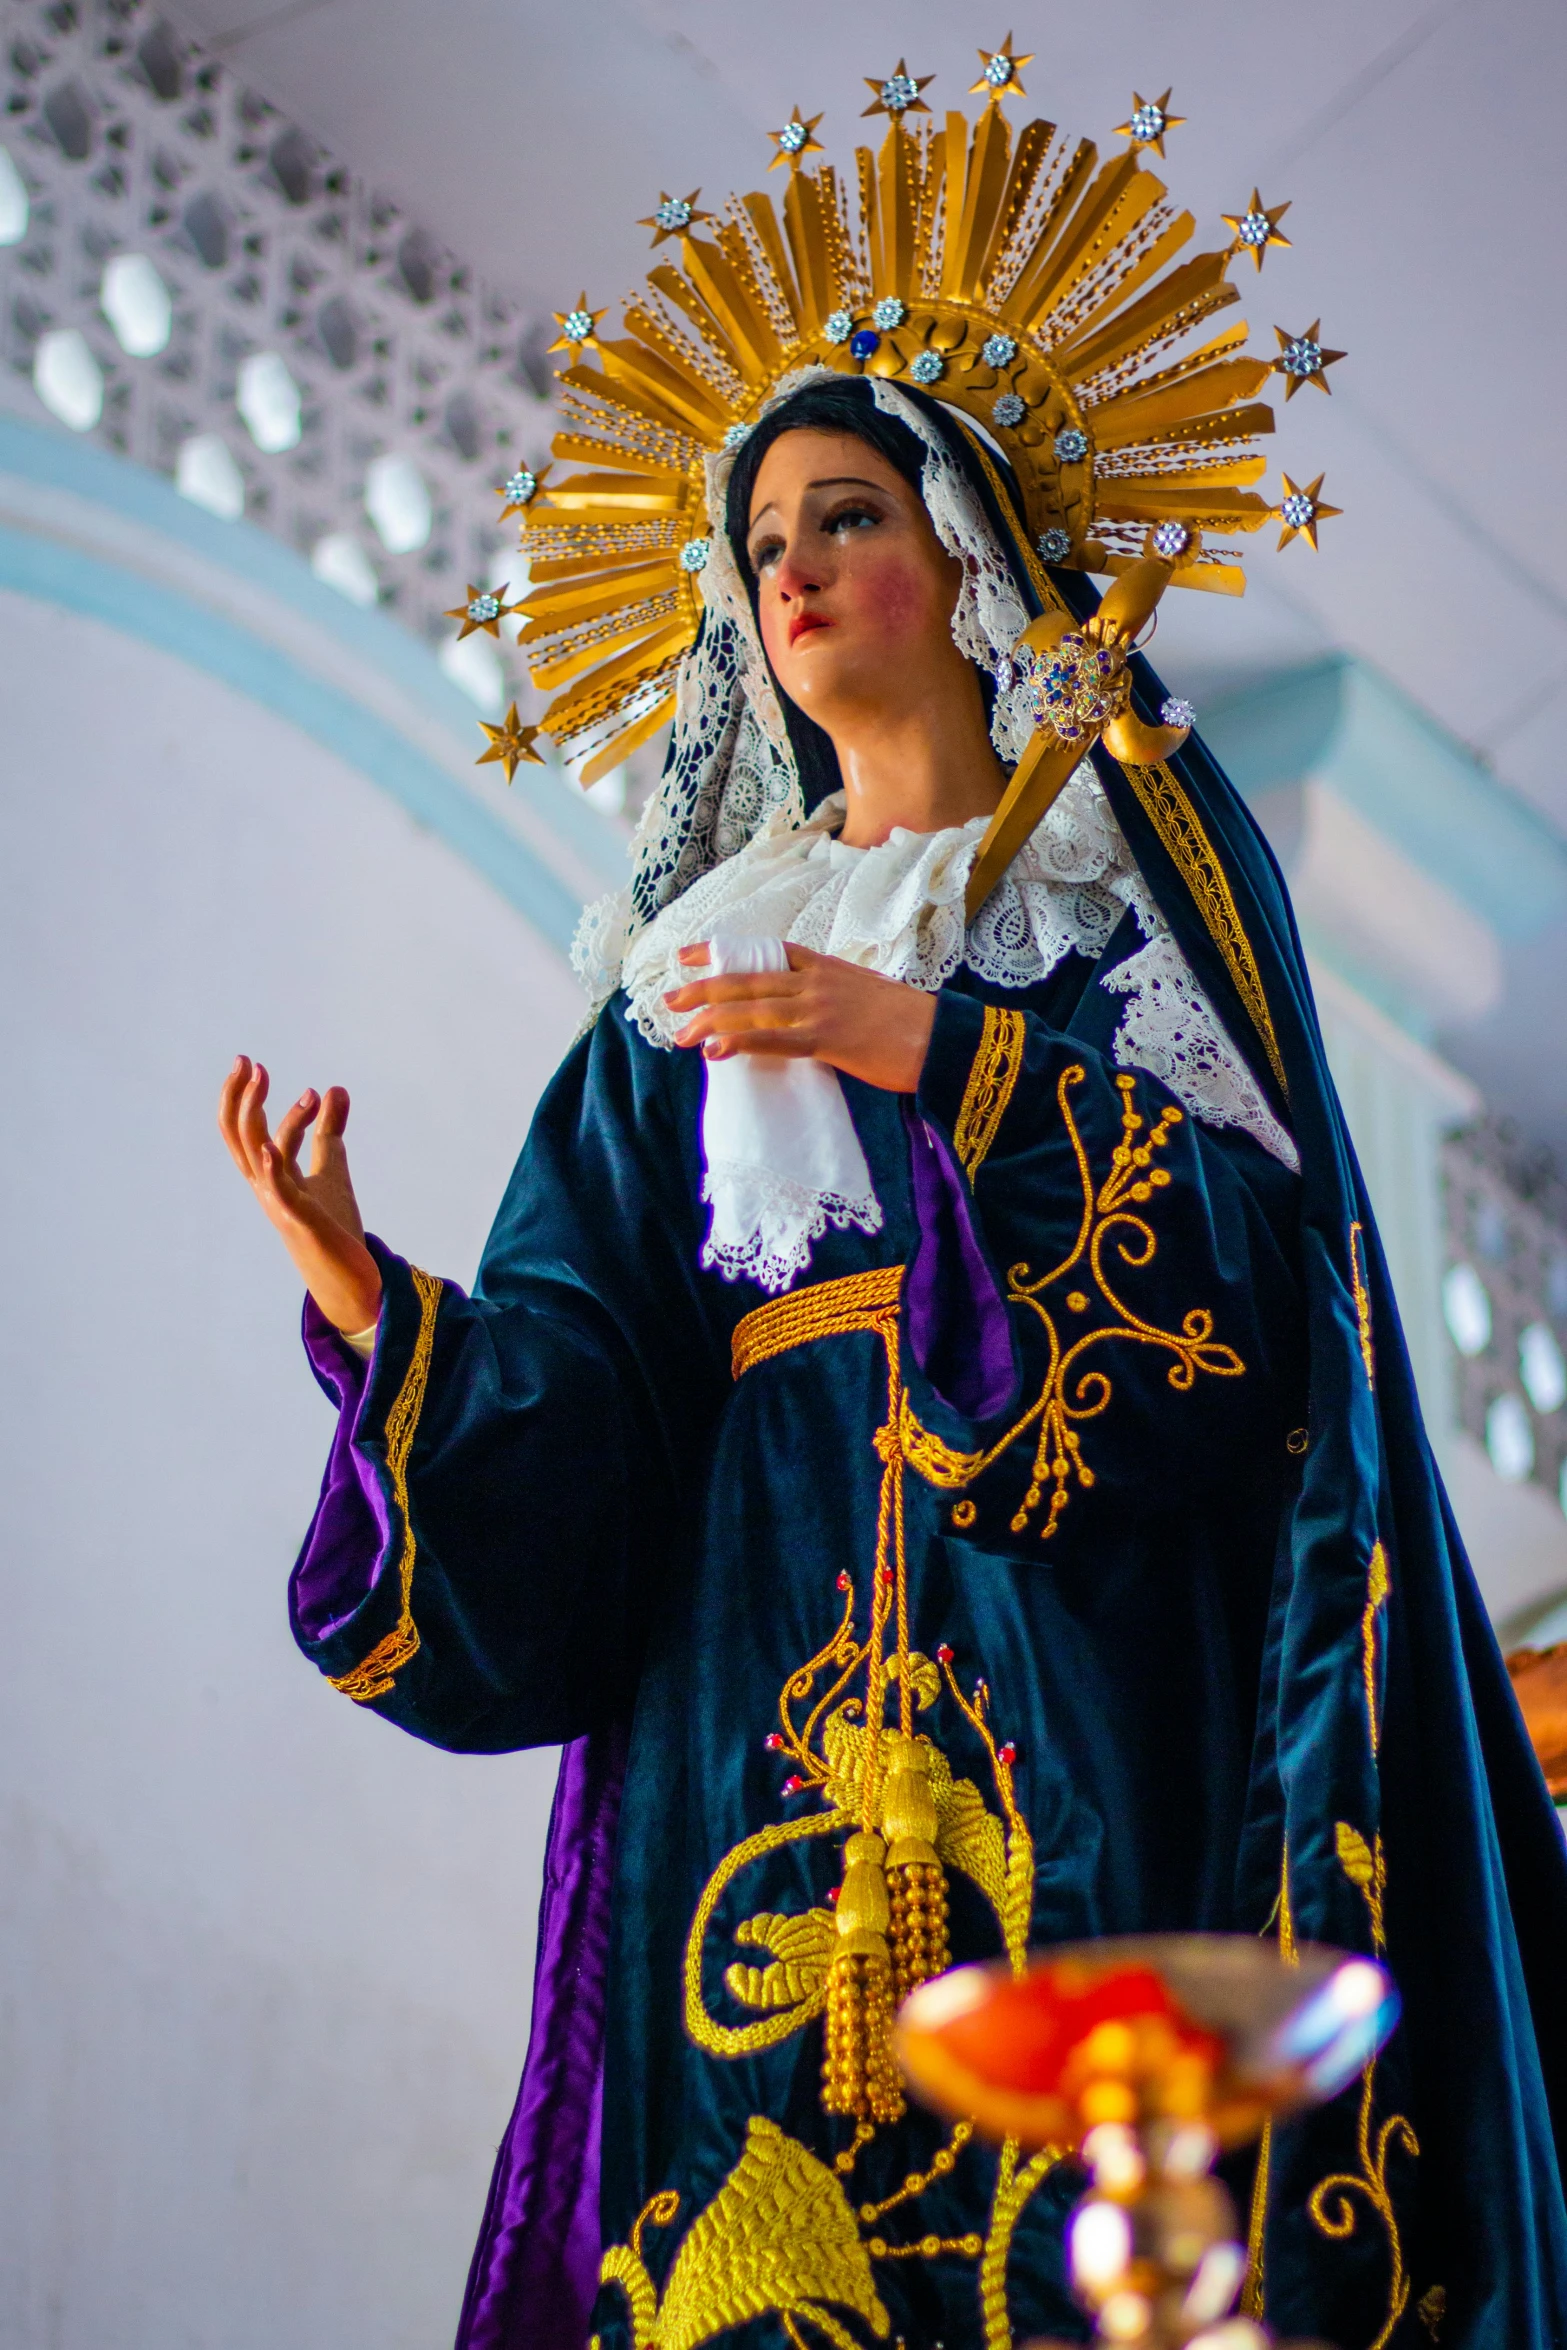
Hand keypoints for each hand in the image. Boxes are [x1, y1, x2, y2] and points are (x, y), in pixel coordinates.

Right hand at [218, 1057, 382, 1333]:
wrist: (347, 1278)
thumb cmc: (331, 1226)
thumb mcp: (331, 1169)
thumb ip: (328, 1131)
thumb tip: (335, 1088)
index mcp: (270, 1174)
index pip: (250, 1129)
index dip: (254, 1098)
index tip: (268, 1070)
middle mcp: (266, 1186)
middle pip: (239, 1137)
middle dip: (240, 1098)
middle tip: (248, 1062)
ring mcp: (280, 1203)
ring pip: (257, 1155)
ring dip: (263, 1117)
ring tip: (274, 1083)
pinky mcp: (301, 1221)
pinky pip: (278, 1193)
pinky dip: (272, 1169)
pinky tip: (271, 1148)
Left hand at [664, 944, 935, 1093]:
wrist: (943, 1038)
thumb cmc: (909, 1024)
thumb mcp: (863, 995)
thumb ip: (829, 997)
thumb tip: (801, 1016)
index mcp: (825, 966)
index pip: (763, 953)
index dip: (722, 953)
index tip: (687, 955)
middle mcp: (816, 980)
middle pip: (747, 980)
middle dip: (704, 988)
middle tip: (669, 998)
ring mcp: (820, 1007)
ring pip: (752, 1009)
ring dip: (711, 1021)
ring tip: (680, 1032)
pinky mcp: (827, 1038)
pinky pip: (773, 1039)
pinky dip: (740, 1043)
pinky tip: (714, 1049)